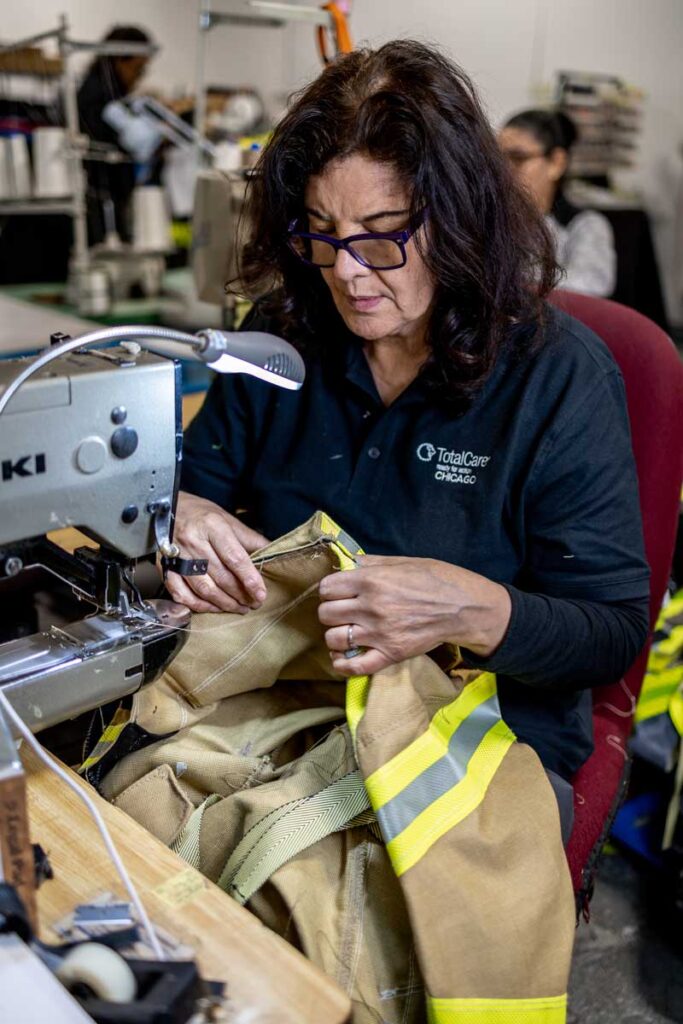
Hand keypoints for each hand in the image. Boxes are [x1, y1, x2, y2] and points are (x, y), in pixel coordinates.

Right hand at [165, 491, 268, 613]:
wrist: (166, 509)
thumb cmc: (201, 514)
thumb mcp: (228, 519)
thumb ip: (250, 540)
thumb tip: (272, 555)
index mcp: (212, 525)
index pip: (235, 558)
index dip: (250, 579)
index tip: (261, 594)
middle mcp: (194, 541)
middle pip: (221, 576)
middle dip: (240, 595)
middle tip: (253, 603)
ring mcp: (177, 556)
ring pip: (203, 589)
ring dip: (223, 603)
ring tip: (238, 608)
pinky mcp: (165, 568)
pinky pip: (182, 594)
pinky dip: (199, 605)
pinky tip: (213, 607)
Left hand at [318, 555, 510, 675]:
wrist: (463, 607)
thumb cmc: (436, 579)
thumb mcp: (403, 561)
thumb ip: (373, 563)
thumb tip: (350, 563)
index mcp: (371, 580)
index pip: (327, 587)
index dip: (330, 590)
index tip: (338, 593)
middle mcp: (370, 606)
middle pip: (326, 613)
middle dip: (331, 612)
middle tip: (343, 612)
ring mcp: (379, 633)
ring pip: (333, 639)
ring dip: (336, 636)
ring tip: (346, 633)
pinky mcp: (390, 654)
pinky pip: (353, 666)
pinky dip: (343, 664)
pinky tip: (344, 657)